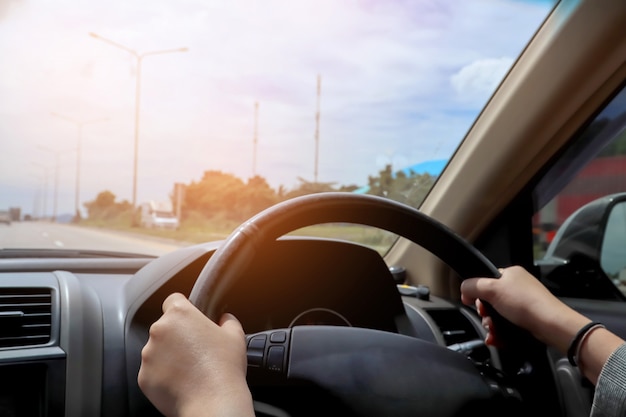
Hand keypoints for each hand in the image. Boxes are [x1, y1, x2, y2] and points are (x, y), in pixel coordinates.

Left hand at [137, 293, 253, 416]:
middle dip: (178, 335)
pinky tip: (182, 381)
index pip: (174, 300)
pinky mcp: (144, 377)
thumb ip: (228, 320)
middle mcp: (159, 331)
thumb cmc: (224, 369)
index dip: (184, 309)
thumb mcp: (235, 336)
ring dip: (169, 355)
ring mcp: (148, 355)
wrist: (213, 403)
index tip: (191, 321)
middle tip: (196, 350)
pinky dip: (163, 375)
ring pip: (157, 349)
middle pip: (165, 326)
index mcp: (180, 315)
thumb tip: (224, 319)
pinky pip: (153, 371)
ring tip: (190, 368)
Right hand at [460, 266, 587, 350]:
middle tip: (486, 319)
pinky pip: (507, 326)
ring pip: (498, 316)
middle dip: (485, 313)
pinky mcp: (527, 320)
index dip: (477, 292)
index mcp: (510, 274)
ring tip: (493, 332)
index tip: (472, 302)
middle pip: (490, 301)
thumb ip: (472, 286)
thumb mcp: (492, 289)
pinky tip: (497, 339)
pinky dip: (500, 333)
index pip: (486, 280)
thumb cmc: (524, 303)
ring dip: (491, 325)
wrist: (550, 325)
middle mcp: (517, 287)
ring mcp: (523, 304)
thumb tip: (463, 290)